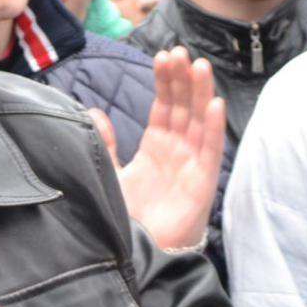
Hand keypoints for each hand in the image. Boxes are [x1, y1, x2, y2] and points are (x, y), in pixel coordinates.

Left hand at [118, 50, 225, 249]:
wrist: (136, 253)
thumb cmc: (127, 217)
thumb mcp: (110, 173)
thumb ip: (105, 143)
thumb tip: (92, 111)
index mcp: (157, 145)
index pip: (165, 105)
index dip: (165, 81)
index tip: (162, 56)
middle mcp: (177, 151)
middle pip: (184, 107)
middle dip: (182, 79)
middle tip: (179, 52)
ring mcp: (191, 165)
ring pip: (200, 122)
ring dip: (201, 93)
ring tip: (199, 65)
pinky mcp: (201, 185)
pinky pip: (210, 152)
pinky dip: (214, 128)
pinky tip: (214, 105)